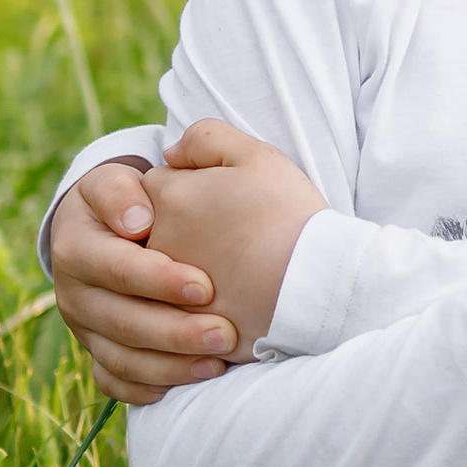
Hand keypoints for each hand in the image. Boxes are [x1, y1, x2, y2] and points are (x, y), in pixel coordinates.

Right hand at [49, 160, 236, 405]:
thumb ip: (124, 188)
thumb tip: (138, 219)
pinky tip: (190, 382)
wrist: (106, 229)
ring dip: (171, 366)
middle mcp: (72, 293)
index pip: (116, 269)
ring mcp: (83, 328)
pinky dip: (149, 388)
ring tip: (218, 364)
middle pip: (121, 322)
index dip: (159, 280)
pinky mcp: (96, 353)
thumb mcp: (116, 181)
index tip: (206, 286)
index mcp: (75, 247)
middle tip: (226, 335)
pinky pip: (116, 382)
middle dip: (175, 332)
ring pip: (121, 360)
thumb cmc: (127, 200)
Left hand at [135, 120, 331, 358]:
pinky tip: (230, 303)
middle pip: (153, 229)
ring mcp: (164, 290)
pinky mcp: (180, 326)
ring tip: (232, 272)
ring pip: (161, 275)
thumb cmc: (290, 216)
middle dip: (181, 230)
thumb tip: (172, 153)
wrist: (313, 286)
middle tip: (228, 236)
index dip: (189, 189)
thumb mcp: (257, 156)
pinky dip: (193, 310)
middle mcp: (158, 242)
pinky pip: (172, 315)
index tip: (221, 202)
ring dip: (184, 271)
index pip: (155, 185)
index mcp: (170, 197)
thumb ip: (206, 139)